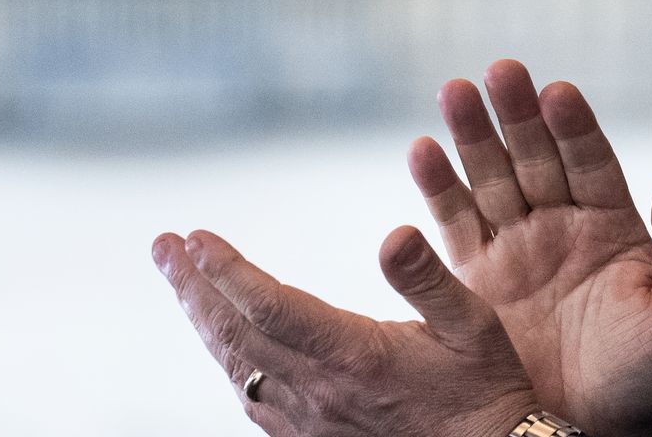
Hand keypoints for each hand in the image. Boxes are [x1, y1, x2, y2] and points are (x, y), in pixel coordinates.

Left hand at [152, 226, 538, 436]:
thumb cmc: (487, 389)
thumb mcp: (474, 323)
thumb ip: (427, 277)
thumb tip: (392, 233)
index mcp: (354, 356)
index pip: (270, 305)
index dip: (227, 270)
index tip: (195, 238)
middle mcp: (319, 392)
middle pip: (236, 335)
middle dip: (195, 287)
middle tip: (164, 247)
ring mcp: (310, 422)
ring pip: (236, 368)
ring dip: (204, 321)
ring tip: (183, 283)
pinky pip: (253, 400)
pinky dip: (230, 361)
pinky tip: (227, 343)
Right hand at [411, 59, 651, 436]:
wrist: (586, 427)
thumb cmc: (643, 374)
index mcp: (612, 222)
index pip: (592, 160)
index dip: (575, 127)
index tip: (557, 92)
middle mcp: (560, 222)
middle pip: (536, 155)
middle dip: (517, 113)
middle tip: (499, 70)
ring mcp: (515, 245)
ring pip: (491, 176)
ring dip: (472, 134)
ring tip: (454, 90)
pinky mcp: (474, 276)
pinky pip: (453, 222)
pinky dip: (437, 187)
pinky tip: (422, 150)